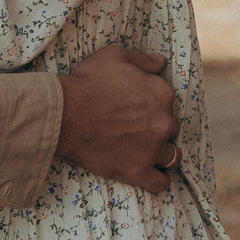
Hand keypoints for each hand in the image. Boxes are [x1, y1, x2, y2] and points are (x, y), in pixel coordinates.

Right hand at [55, 46, 176, 195]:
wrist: (66, 114)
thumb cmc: (88, 82)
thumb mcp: (116, 56)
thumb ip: (143, 60)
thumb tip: (160, 63)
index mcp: (162, 94)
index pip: (169, 100)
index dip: (155, 103)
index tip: (141, 105)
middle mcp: (164, 122)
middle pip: (172, 128)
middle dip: (159, 127)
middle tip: (140, 128)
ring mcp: (152, 150)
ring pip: (173, 156)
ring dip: (164, 153)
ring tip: (150, 152)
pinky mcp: (137, 172)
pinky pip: (160, 183)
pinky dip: (158, 179)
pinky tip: (150, 174)